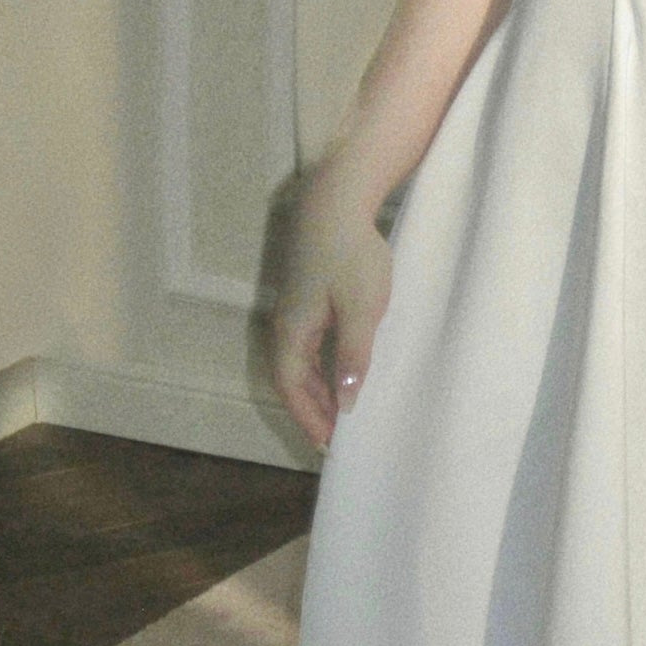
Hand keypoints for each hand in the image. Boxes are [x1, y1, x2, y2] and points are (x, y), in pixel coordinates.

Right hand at [264, 178, 392, 449]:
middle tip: (337, 436)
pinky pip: (308, 345)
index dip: (309, 418)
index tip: (329, 444)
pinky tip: (341, 371)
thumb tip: (347, 402)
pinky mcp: (306, 296)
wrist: (337, 200)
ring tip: (341, 411)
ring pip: (300, 362)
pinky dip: (321, 366)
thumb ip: (353, 358)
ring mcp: (293, 309)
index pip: (291, 388)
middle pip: (292, 379)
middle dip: (313, 409)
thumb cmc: (351, 255)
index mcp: (291, 331)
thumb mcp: (361, 311)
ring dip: (317, 388)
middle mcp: (284, 324)